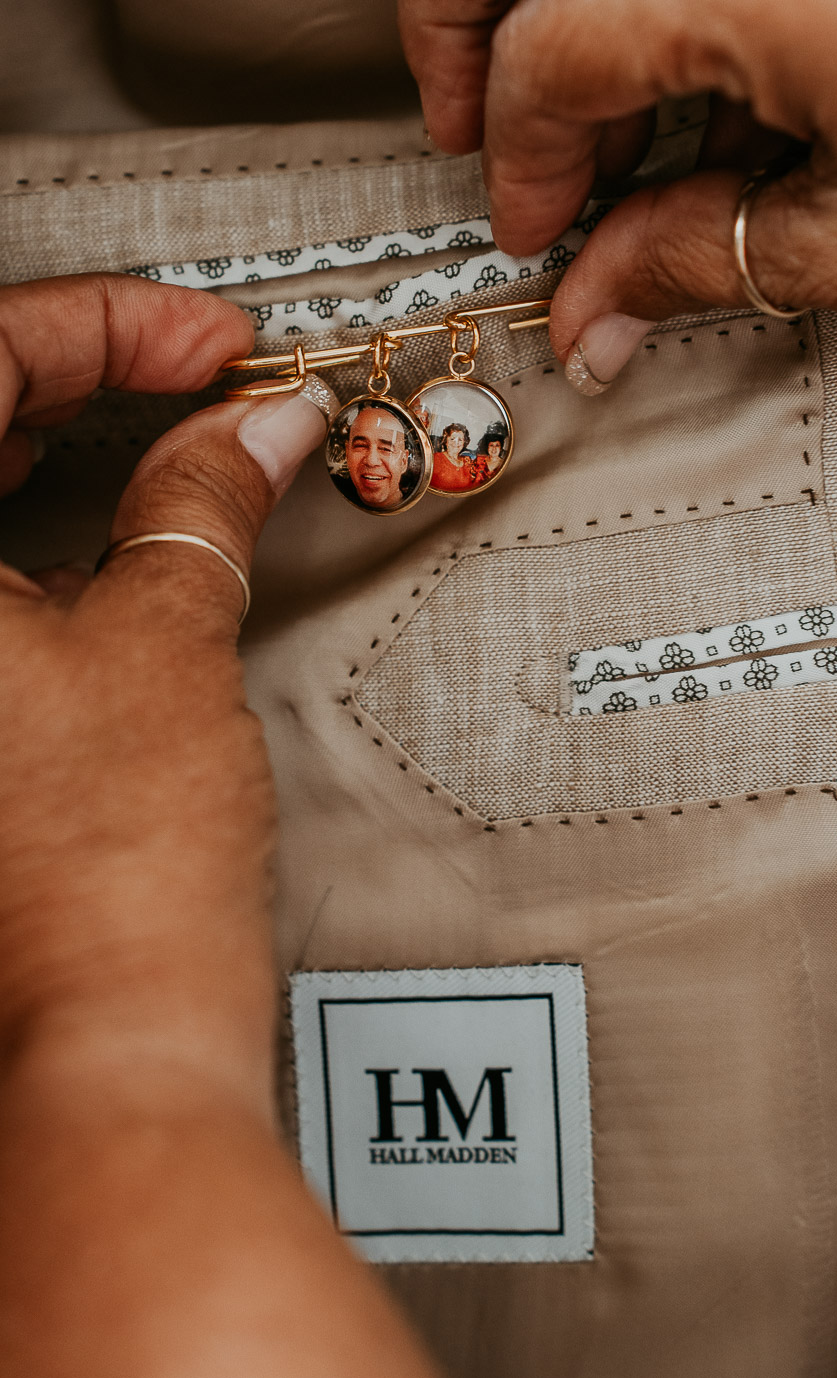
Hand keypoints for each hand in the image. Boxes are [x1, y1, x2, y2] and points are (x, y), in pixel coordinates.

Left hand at [0, 276, 508, 1377]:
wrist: (98, 1053)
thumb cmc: (104, 881)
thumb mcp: (166, 639)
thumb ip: (201, 498)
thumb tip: (250, 423)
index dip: (108, 325)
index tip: (209, 337)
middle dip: (86, 372)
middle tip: (202, 372)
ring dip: (62, 448)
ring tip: (179, 439)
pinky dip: (44, 536)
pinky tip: (119, 536)